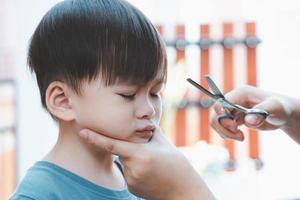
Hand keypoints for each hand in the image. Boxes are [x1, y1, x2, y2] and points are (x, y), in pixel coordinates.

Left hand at [79, 125, 214, 199]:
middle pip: (123, 152)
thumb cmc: (177, 165)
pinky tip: (150, 174)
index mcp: (141, 155)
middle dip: (131, 148)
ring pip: (125, 163)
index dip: (96, 138)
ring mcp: (131, 180)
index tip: (82, 132)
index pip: (112, 145)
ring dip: (134, 159)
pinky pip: (128, 173)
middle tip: (151, 154)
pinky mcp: (132, 188)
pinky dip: (136, 169)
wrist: (183, 191)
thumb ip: (150, 131)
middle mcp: (133, 168)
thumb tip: (144, 119)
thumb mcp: (164, 144)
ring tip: (153, 166)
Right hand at [211, 85, 292, 140]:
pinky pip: (221, 127)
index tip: (236, 127)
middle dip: (224, 128)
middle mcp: (233, 100)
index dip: (224, 117)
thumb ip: (262, 112)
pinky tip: (239, 136)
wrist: (281, 114)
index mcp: (240, 93)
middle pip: (215, 114)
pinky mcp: (232, 117)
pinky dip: (227, 134)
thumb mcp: (275, 108)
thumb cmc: (280, 108)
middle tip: (240, 136)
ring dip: (225, 133)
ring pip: (216, 122)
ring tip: (241, 137)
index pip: (220, 104)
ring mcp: (231, 109)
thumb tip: (248, 120)